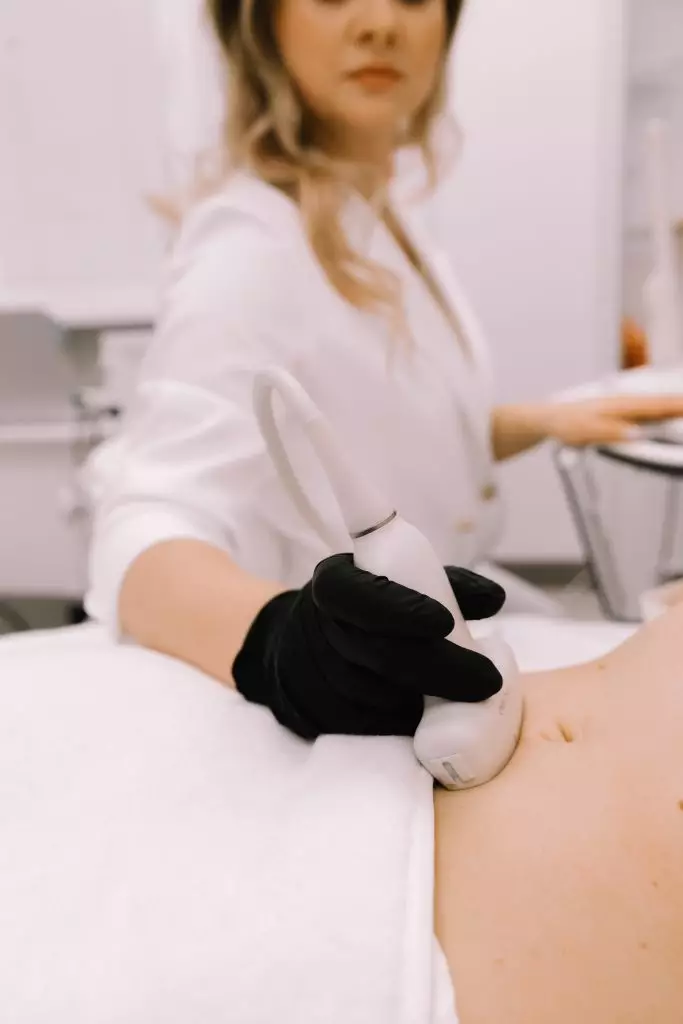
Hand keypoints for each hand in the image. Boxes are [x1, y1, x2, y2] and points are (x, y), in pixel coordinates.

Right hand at [232, 554, 505, 739]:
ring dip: (427, 702)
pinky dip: (405, 726)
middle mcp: (318, 628)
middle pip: (379, 654)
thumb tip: (496, 599)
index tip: (446, 622)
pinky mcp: (316, 717)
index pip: (361, 596)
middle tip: (488, 681)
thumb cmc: (365, 610)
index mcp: (336, 585)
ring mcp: (312, 676)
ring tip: (470, 701)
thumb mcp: (396, 584)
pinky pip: (366, 727)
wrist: (297, 647)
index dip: (402, 609)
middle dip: (439, 669)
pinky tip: (436, 722)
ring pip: (377, 696)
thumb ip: (447, 586)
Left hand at [542, 393, 682, 446]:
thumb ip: (611, 431)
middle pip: (659, 403)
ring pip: (654, 405)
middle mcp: (625, 403)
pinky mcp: (621, 414)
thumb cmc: (567, 424)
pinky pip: (646, 411)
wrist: (550, 419)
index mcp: (620, 405)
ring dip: (671, 405)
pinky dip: (660, 410)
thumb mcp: (586, 431)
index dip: (675, 406)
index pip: (655, 405)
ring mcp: (623, 407)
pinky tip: (666, 412)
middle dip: (679, 403)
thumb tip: (635, 433)